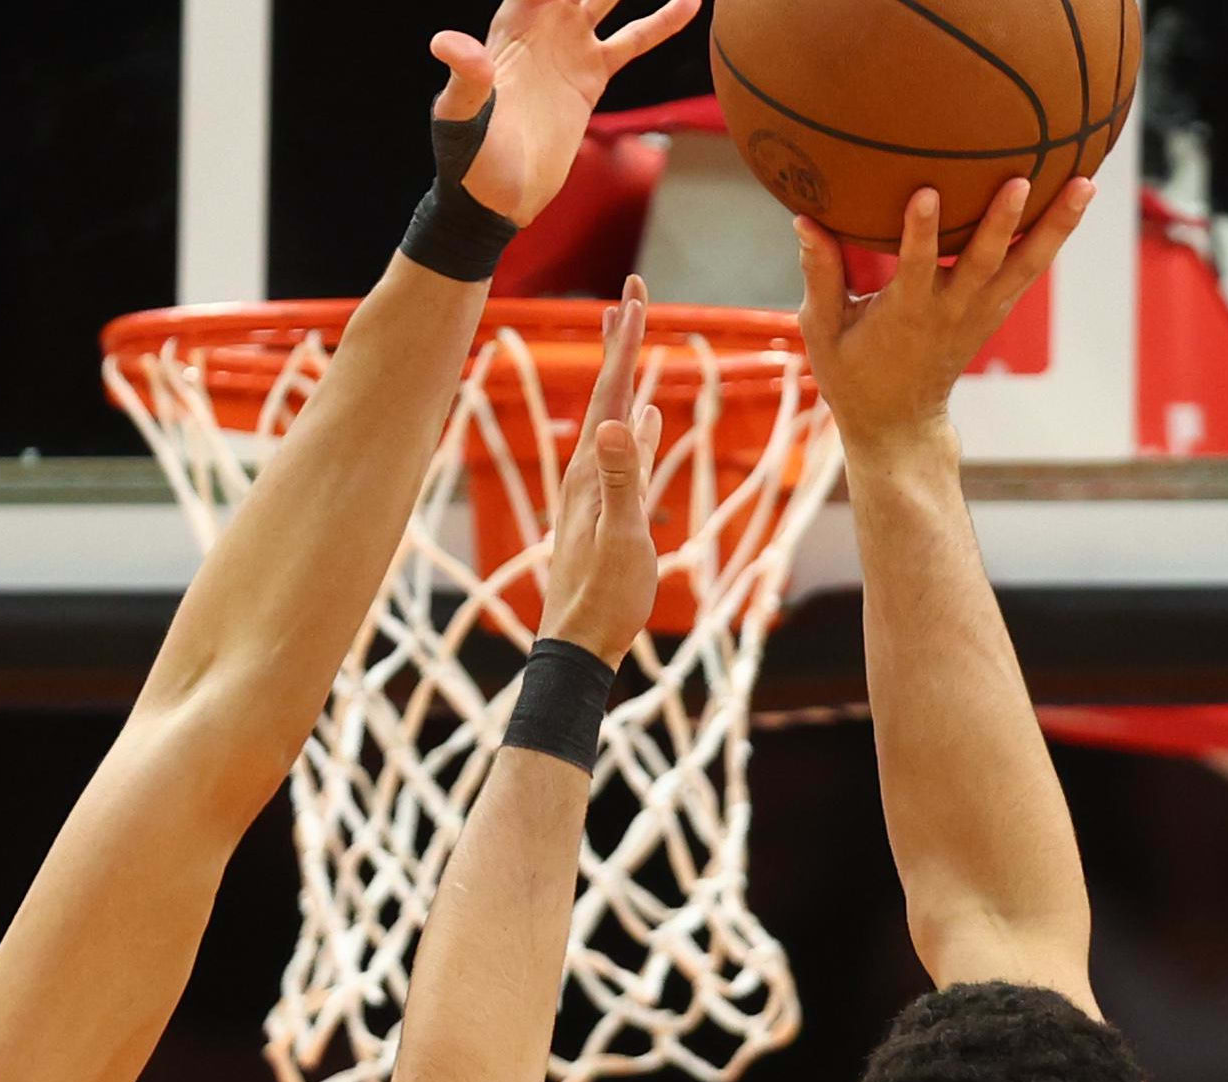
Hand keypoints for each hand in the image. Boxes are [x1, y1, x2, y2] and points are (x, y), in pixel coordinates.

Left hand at [432, 0, 706, 224]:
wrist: (496, 199)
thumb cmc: (468, 160)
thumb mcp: (460, 119)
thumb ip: (464, 79)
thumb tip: (447, 43)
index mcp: (512, 23)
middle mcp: (542, 23)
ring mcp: (569, 45)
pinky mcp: (591, 75)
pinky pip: (633, 39)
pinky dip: (662, 20)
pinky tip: (691, 0)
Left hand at [537, 281, 663, 654]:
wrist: (579, 644)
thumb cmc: (604, 598)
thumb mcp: (621, 537)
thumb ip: (623, 479)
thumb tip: (622, 423)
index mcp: (593, 468)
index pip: (612, 391)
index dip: (625, 340)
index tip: (634, 291)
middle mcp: (590, 468)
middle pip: (609, 392)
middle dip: (620, 341)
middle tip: (629, 292)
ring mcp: (598, 487)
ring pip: (617, 417)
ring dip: (626, 377)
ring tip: (629, 342)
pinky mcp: (607, 508)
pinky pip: (627, 452)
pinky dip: (639, 426)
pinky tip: (647, 418)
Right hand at [793, 177, 1096, 456]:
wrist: (899, 426)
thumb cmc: (853, 374)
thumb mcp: (823, 331)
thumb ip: (820, 275)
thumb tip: (803, 218)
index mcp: (907, 315)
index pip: (917, 268)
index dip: (922, 232)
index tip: (926, 192)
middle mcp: (952, 312)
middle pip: (986, 263)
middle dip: (1003, 222)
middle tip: (1022, 180)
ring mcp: (982, 312)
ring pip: (1026, 266)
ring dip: (1057, 226)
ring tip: (1085, 184)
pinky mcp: (996, 310)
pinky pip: (1030, 269)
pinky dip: (1053, 236)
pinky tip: (1076, 198)